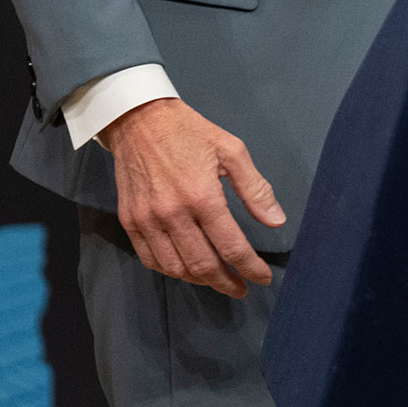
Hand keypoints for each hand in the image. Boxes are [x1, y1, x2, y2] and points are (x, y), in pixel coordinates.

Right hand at [97, 97, 286, 295]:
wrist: (140, 119)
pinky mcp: (130, 221)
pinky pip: (150, 259)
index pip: (231, 246)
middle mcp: (172, 214)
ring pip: (175, 268)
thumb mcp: (232, 151)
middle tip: (241, 287)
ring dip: (199, 280)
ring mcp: (147, 220)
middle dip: (226, 282)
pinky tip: (186, 268)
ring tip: (217, 279)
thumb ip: (255, 189)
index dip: (250, 267)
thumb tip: (277, 221)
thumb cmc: (191, 132)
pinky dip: (170, 270)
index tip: (263, 277)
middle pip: (203, 265)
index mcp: (202, 196)